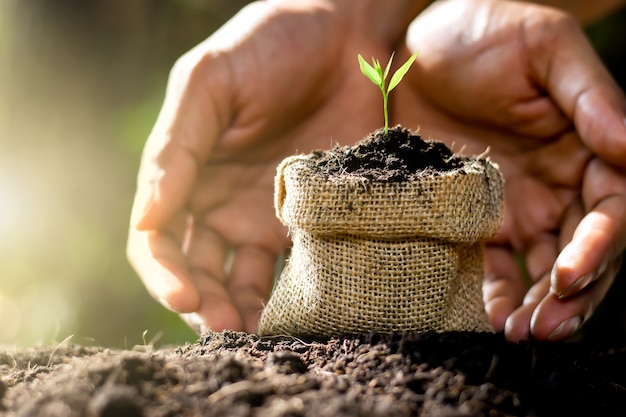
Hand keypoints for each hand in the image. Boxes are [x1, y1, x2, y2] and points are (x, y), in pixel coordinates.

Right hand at [127, 0, 423, 332]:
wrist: (347, 34)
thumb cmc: (270, 47)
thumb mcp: (209, 81)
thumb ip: (176, 146)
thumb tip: (146, 219)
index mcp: (185, 173)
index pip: (157, 239)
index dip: (163, 273)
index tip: (185, 298)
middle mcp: (218, 202)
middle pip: (198, 270)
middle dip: (205, 304)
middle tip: (228, 328)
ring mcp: (264, 214)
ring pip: (243, 279)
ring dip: (245, 311)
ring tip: (259, 333)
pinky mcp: (311, 219)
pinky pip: (295, 266)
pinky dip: (290, 295)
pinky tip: (297, 314)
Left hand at [396, 0, 625, 340]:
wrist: (407, 48)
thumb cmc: (481, 33)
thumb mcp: (545, 48)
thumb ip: (591, 98)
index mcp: (587, 148)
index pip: (610, 210)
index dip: (600, 248)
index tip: (572, 275)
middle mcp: (557, 185)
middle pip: (580, 251)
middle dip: (572, 295)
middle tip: (548, 329)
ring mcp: (514, 204)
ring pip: (541, 267)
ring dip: (539, 305)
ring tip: (524, 335)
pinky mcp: (471, 216)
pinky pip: (492, 263)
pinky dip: (497, 292)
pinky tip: (494, 317)